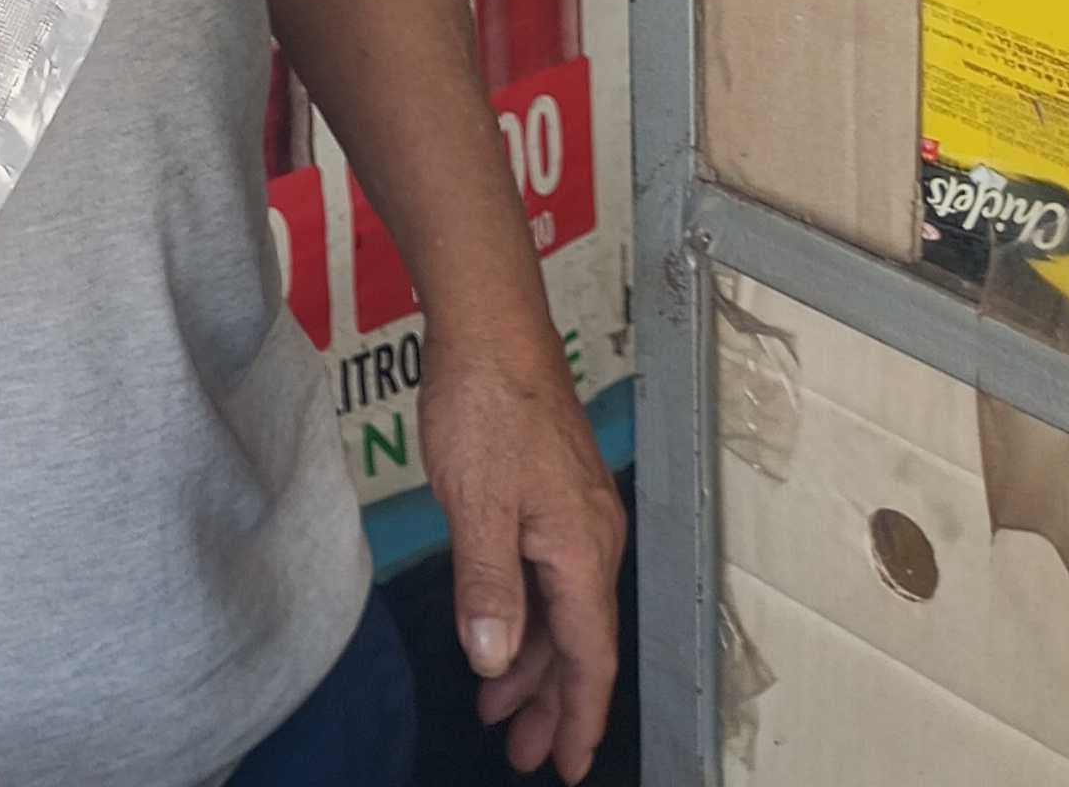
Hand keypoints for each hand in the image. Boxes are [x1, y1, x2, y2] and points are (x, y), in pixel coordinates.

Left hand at [421, 307, 623, 781]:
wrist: (489, 326)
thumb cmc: (484, 406)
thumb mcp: (475, 503)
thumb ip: (487, 586)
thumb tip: (493, 661)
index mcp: (582, 551)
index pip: (589, 658)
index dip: (579, 717)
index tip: (567, 766)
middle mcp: (592, 540)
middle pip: (579, 643)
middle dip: (551, 704)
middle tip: (521, 753)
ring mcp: (575, 514)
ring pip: (561, 611)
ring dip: (532, 662)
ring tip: (498, 707)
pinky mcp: (552, 491)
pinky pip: (547, 575)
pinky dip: (524, 612)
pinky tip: (496, 627)